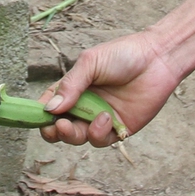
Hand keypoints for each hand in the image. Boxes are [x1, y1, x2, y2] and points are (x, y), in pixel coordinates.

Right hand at [37, 30, 184, 146]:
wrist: (158, 59)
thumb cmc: (123, 55)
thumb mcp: (91, 63)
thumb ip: (70, 85)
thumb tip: (50, 109)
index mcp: (73, 88)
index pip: (49, 106)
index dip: (40, 115)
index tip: (36, 118)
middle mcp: (83, 106)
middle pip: (59, 128)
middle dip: (54, 132)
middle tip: (59, 126)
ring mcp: (99, 119)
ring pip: (78, 138)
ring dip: (76, 134)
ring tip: (87, 119)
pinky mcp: (118, 130)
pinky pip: (101, 141)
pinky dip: (98, 133)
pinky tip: (106, 118)